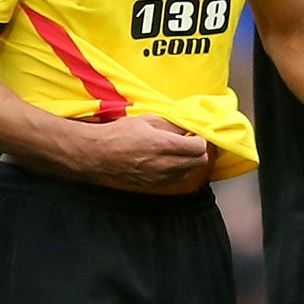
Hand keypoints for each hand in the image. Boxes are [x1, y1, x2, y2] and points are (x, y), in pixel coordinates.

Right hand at [76, 115, 210, 190]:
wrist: (101, 154)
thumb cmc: (121, 134)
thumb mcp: (148, 120)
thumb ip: (173, 124)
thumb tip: (190, 127)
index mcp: (165, 145)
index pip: (200, 147)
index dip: (201, 139)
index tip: (195, 134)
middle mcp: (166, 165)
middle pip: (199, 162)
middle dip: (198, 151)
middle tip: (190, 141)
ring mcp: (161, 177)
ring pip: (189, 171)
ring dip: (188, 160)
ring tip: (176, 150)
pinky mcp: (155, 184)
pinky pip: (176, 178)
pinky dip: (178, 169)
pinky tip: (167, 159)